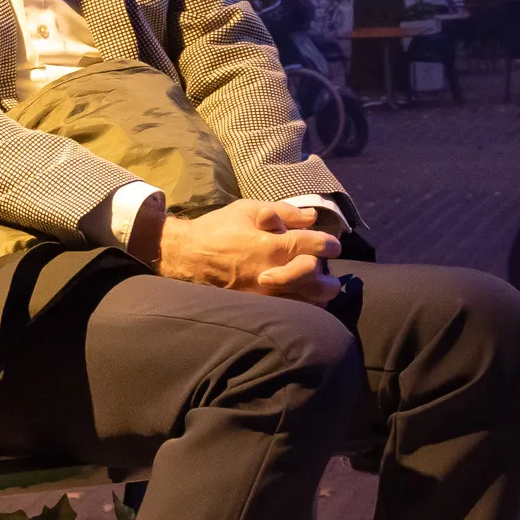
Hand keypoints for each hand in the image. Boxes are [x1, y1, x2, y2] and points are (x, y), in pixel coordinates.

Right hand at [138, 199, 337, 299]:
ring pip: (304, 300)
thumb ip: (282, 211)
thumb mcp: (247, 209)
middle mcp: (272, 272)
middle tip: (330, 274)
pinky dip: (301, 307)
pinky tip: (303, 301)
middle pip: (315, 278)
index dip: (329, 244)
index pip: (313, 246)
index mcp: (272, 245)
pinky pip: (287, 310)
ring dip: (317, 294)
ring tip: (322, 289)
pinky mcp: (256, 307)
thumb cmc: (217, 229)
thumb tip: (311, 217)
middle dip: (327, 275)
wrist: (186, 256)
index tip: (333, 246)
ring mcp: (264, 293)